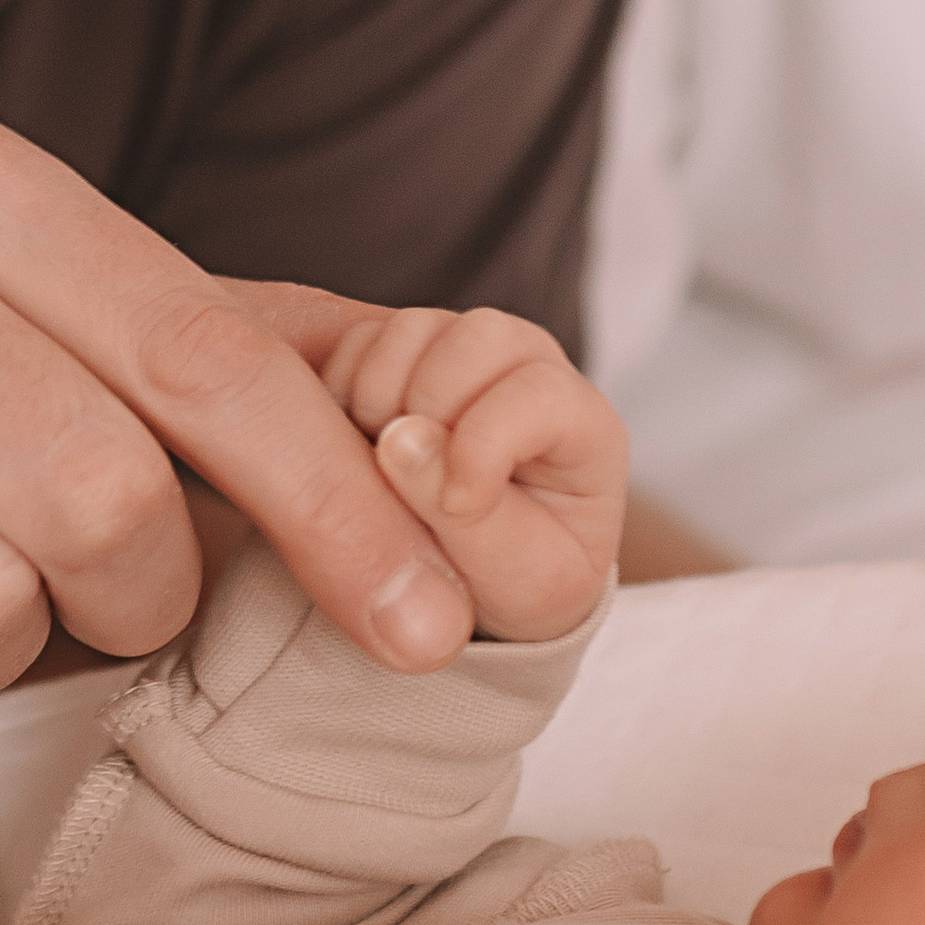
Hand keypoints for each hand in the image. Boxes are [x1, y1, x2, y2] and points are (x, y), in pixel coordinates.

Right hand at [310, 302, 626, 639]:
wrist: (471, 593)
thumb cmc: (518, 585)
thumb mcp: (517, 582)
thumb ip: (468, 519)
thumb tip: (402, 441)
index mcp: (582, 425)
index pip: (541, 392)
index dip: (487, 442)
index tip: (455, 505)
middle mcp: (527, 372)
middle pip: (479, 336)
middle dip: (428, 412)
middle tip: (409, 484)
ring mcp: (463, 357)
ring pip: (414, 330)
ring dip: (378, 402)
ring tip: (380, 472)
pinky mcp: (403, 358)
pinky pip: (359, 344)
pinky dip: (342, 394)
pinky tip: (354, 450)